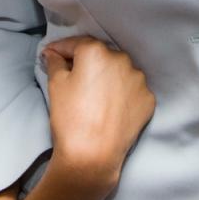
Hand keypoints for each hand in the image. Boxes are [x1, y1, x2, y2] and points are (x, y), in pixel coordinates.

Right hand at [42, 36, 154, 193]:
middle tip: (71, 74)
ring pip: (118, 71)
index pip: (75, 44)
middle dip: (86, 62)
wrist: (93, 156)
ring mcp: (139, 80)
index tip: (50, 55)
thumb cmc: (70, 116)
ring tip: (94, 92)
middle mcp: (122, 59)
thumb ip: (55, 61)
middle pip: (100, 55)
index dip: (60, 49)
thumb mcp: (56, 84)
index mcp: (97, 51)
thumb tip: (54, 55)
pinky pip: (131, 89)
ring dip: (106, 76)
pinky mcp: (148, 100)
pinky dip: (121, 92)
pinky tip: (110, 104)